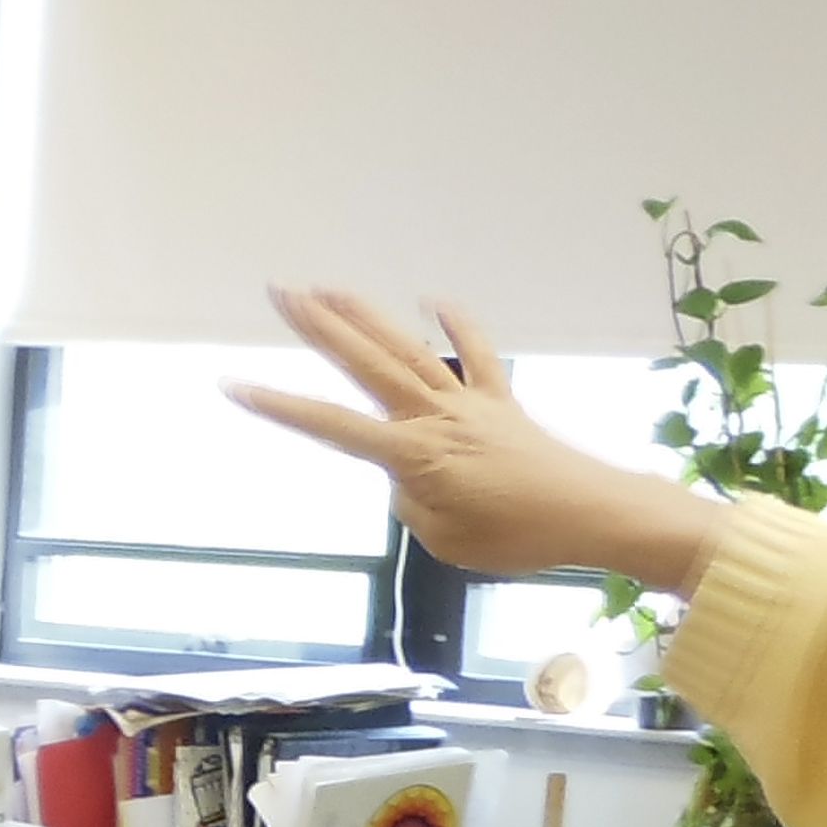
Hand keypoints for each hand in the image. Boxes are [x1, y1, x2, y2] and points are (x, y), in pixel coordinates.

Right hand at [225, 288, 725, 595]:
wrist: (592, 513)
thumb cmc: (518, 537)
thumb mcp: (445, 538)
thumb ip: (413, 503)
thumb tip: (409, 476)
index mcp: (414, 454)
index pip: (332, 426)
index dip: (279, 406)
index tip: (234, 384)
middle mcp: (434, 417)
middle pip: (365, 365)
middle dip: (317, 327)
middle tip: (279, 292)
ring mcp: (468, 403)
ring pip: (406, 349)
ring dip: (364, 315)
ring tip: (327, 288)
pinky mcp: (500, 402)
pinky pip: (474, 355)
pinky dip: (454, 322)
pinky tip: (431, 298)